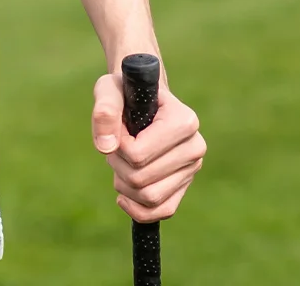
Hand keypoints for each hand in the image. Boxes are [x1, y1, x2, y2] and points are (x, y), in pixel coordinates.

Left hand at [92, 69, 204, 221]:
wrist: (141, 98)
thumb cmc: (125, 91)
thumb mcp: (109, 89)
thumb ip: (105, 110)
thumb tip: (106, 147)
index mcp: (184, 121)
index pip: (138, 154)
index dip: (116, 145)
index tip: (115, 128)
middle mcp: (195, 147)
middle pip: (142, 178)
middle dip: (117, 164)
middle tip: (114, 144)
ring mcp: (192, 169)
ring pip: (150, 198)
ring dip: (124, 184)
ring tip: (120, 160)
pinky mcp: (185, 184)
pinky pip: (164, 210)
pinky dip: (139, 210)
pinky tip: (123, 197)